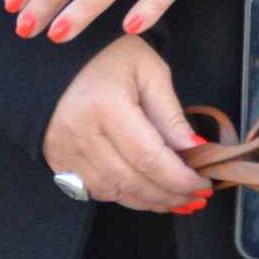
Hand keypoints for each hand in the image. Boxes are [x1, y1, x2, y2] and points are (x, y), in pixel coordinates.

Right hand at [40, 34, 212, 214]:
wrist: (59, 57)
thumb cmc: (111, 57)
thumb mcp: (150, 71)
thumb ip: (171, 114)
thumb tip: (194, 150)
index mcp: (105, 107)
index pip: (148, 158)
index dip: (178, 178)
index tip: (203, 185)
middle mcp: (80, 134)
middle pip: (130, 181)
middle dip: (168, 195)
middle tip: (196, 198)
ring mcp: (63, 151)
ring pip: (112, 191)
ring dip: (147, 201)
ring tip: (177, 200)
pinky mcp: (56, 160)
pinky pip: (93, 190)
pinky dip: (123, 196)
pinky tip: (146, 193)